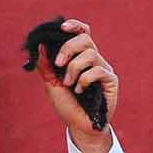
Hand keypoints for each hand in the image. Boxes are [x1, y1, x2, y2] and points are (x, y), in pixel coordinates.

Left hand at [36, 19, 117, 152]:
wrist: (79, 126)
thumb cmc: (67, 104)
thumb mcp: (51, 84)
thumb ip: (46, 67)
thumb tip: (41, 46)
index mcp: (79, 57)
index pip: (82, 33)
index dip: (75, 26)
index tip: (62, 28)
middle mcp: (93, 60)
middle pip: (85, 39)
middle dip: (68, 48)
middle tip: (58, 64)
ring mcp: (103, 69)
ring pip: (91, 54)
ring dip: (74, 68)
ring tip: (68, 84)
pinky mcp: (111, 80)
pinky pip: (98, 70)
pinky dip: (85, 80)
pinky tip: (80, 91)